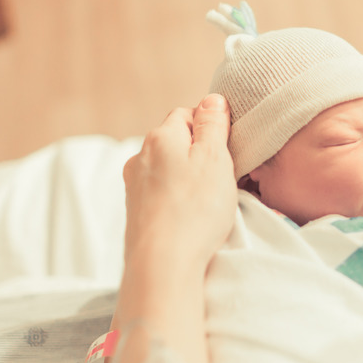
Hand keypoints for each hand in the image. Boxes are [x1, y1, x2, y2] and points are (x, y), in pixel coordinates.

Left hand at [122, 94, 235, 269]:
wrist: (163, 262)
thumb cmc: (194, 209)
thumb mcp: (214, 158)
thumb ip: (213, 126)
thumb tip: (212, 100)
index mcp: (160, 137)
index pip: (186, 115)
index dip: (210, 128)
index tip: (227, 149)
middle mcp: (141, 157)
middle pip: (175, 143)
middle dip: (198, 154)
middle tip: (222, 176)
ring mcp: (135, 186)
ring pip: (168, 170)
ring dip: (187, 178)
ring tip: (208, 201)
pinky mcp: (137, 213)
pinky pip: (162, 195)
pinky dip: (177, 200)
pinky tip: (191, 217)